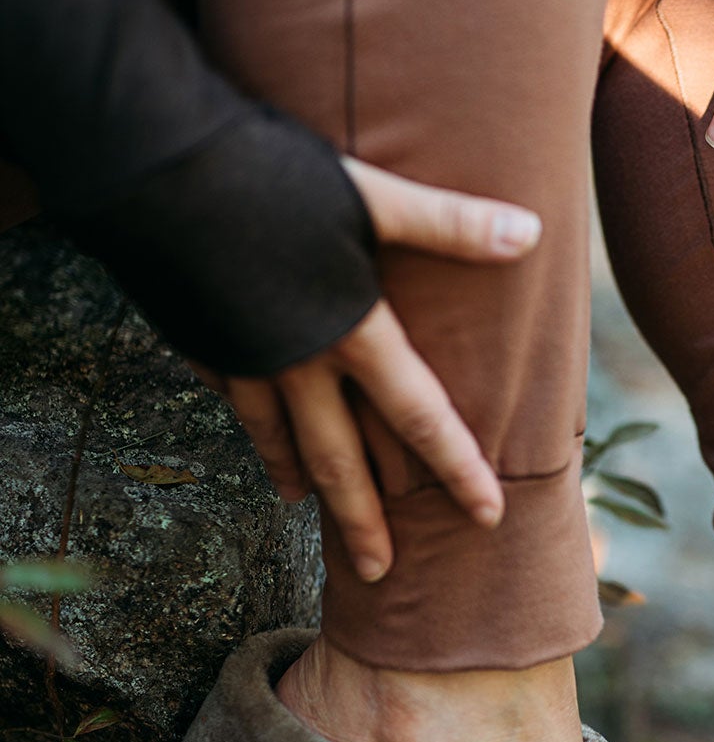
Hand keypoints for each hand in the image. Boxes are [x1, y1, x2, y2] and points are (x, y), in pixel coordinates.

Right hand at [219, 161, 540, 582]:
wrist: (153, 168)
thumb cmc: (273, 178)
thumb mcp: (371, 195)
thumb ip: (448, 223)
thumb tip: (532, 232)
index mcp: (353, 336)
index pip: (421, 419)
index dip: (458, 469)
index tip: (487, 517)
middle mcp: (297, 363)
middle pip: (339, 459)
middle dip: (361, 521)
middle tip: (379, 572)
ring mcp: (240, 358)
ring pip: (272, 435)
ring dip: (293, 475)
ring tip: (300, 505)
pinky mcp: (196, 338)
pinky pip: (224, 393)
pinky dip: (242, 417)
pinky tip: (244, 421)